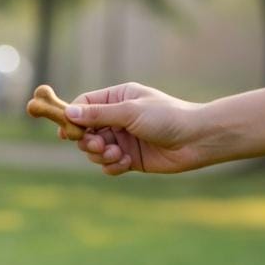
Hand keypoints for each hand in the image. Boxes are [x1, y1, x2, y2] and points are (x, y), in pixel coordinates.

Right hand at [62, 83, 208, 174]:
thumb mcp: (130, 112)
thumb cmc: (167, 117)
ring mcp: (122, 138)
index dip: (72, 118)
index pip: (83, 105)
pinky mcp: (129, 158)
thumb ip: (98, 114)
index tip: (68, 132)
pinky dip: (113, 166)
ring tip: (117, 154)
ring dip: (101, 155)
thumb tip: (68, 113)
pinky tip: (128, 162)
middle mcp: (117, 118)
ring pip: (94, 150)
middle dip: (87, 141)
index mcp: (117, 98)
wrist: (197, 140)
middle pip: (85, 130)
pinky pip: (108, 165)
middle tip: (97, 146)